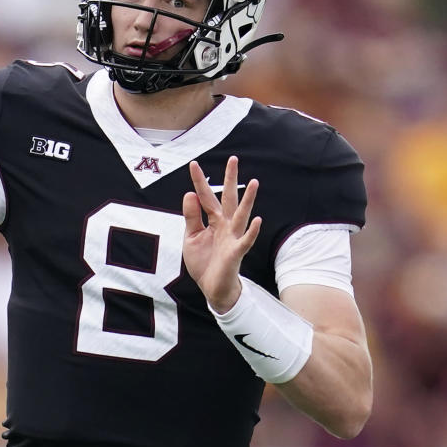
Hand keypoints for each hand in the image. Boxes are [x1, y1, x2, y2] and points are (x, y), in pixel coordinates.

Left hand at [182, 156, 260, 313]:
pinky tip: (257, 220)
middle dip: (231, 179)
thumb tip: (189, 193)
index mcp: (213, 221)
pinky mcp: (236, 252)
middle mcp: (225, 225)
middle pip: (228, 198)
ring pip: (241, 215)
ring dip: (248, 199)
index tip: (193, 164)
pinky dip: (252, 231)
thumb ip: (191, 216)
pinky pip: (246, 240)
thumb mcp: (191, 237)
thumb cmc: (204, 261)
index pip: (205, 197)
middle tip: (233, 159)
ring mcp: (232, 237)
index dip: (199, 181)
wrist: (212, 287)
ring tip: (255, 182)